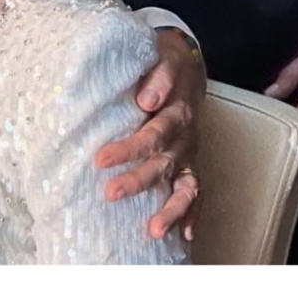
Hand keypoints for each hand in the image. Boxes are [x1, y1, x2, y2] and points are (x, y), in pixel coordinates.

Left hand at [96, 28, 205, 240]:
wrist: (186, 66)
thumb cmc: (165, 65)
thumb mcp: (162, 60)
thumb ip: (157, 77)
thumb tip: (147, 99)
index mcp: (177, 112)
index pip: (153, 134)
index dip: (128, 149)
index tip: (101, 159)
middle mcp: (186, 137)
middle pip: (163, 163)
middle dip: (138, 181)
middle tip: (111, 192)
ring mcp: (190, 154)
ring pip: (185, 187)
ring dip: (170, 210)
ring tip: (153, 230)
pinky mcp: (191, 165)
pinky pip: (197, 194)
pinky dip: (192, 215)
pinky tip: (184, 236)